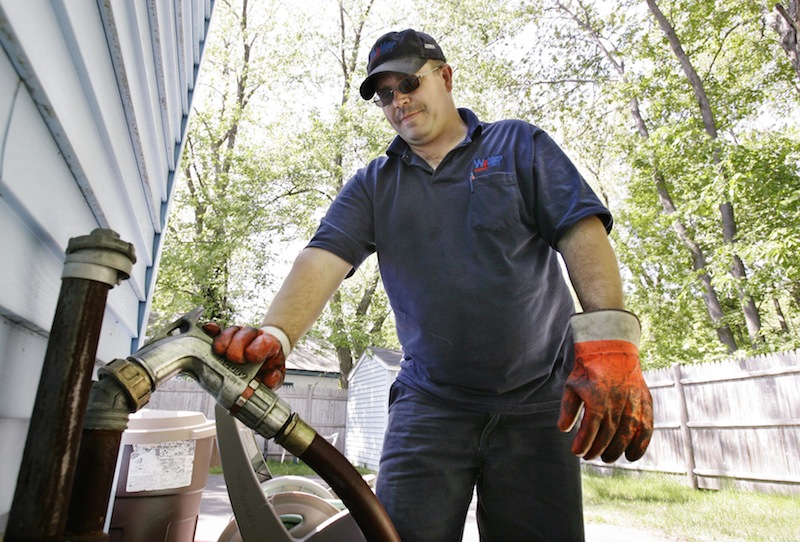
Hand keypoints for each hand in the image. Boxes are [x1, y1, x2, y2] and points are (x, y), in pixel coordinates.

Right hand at [202, 323, 286, 388]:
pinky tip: (208, 331)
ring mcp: (239, 335)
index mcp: (269, 345)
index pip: (265, 342)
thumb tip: (269, 379)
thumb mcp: (275, 376)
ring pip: (231, 331)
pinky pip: (217, 331)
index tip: (250, 357)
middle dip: (237, 348)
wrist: (265, 360)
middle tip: (234, 360)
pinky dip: (211, 330)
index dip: (257, 349)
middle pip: (245, 334)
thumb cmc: (268, 367)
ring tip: (219, 353)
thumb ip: (274, 379)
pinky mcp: (226, 337)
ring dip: (223, 341)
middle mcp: (254, 337)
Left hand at [557, 310, 652, 461]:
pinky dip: (640, 445)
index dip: (583, 444)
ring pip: (626, 436)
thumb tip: (563, 429)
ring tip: (606, 457)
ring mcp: (633, 404)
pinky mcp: (645, 403)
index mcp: (597, 399)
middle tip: (589, 456)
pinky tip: (631, 456)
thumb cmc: (588, 370)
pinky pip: (646, 428)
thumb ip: (568, 408)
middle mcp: (617, 403)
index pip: (590, 430)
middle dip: (597, 450)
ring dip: (616, 451)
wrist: (612, 350)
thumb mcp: (572, 386)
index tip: (576, 452)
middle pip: (608, 436)